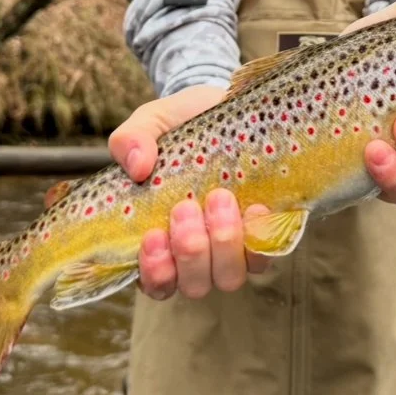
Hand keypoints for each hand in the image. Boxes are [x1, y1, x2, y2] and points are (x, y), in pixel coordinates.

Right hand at [103, 85, 272, 300]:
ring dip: (223, 243)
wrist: (224, 109)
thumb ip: (130, 140)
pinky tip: (253, 207)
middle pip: (194, 285)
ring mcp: (231, 249)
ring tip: (219, 198)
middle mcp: (196, 255)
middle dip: (190, 252)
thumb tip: (136, 166)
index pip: (155, 283)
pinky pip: (264, 256)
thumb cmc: (181, 126)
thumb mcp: (151, 123)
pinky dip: (257, 237)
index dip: (155, 271)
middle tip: (186, 207)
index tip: (153, 236)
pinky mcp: (261, 236)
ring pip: (229, 277)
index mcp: (159, 240)